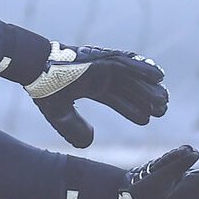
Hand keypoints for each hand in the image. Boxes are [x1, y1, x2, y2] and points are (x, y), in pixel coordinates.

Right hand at [24, 42, 168, 147]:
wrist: (34, 66)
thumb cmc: (43, 86)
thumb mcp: (59, 114)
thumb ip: (74, 128)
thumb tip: (90, 141)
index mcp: (89, 85)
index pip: (115, 99)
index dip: (130, 109)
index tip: (146, 119)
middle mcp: (99, 74)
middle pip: (128, 88)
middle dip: (145, 99)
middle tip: (162, 111)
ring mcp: (102, 64)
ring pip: (132, 77)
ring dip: (149, 87)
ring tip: (164, 101)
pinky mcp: (102, 57)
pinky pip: (128, 62)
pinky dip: (143, 68)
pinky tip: (159, 76)